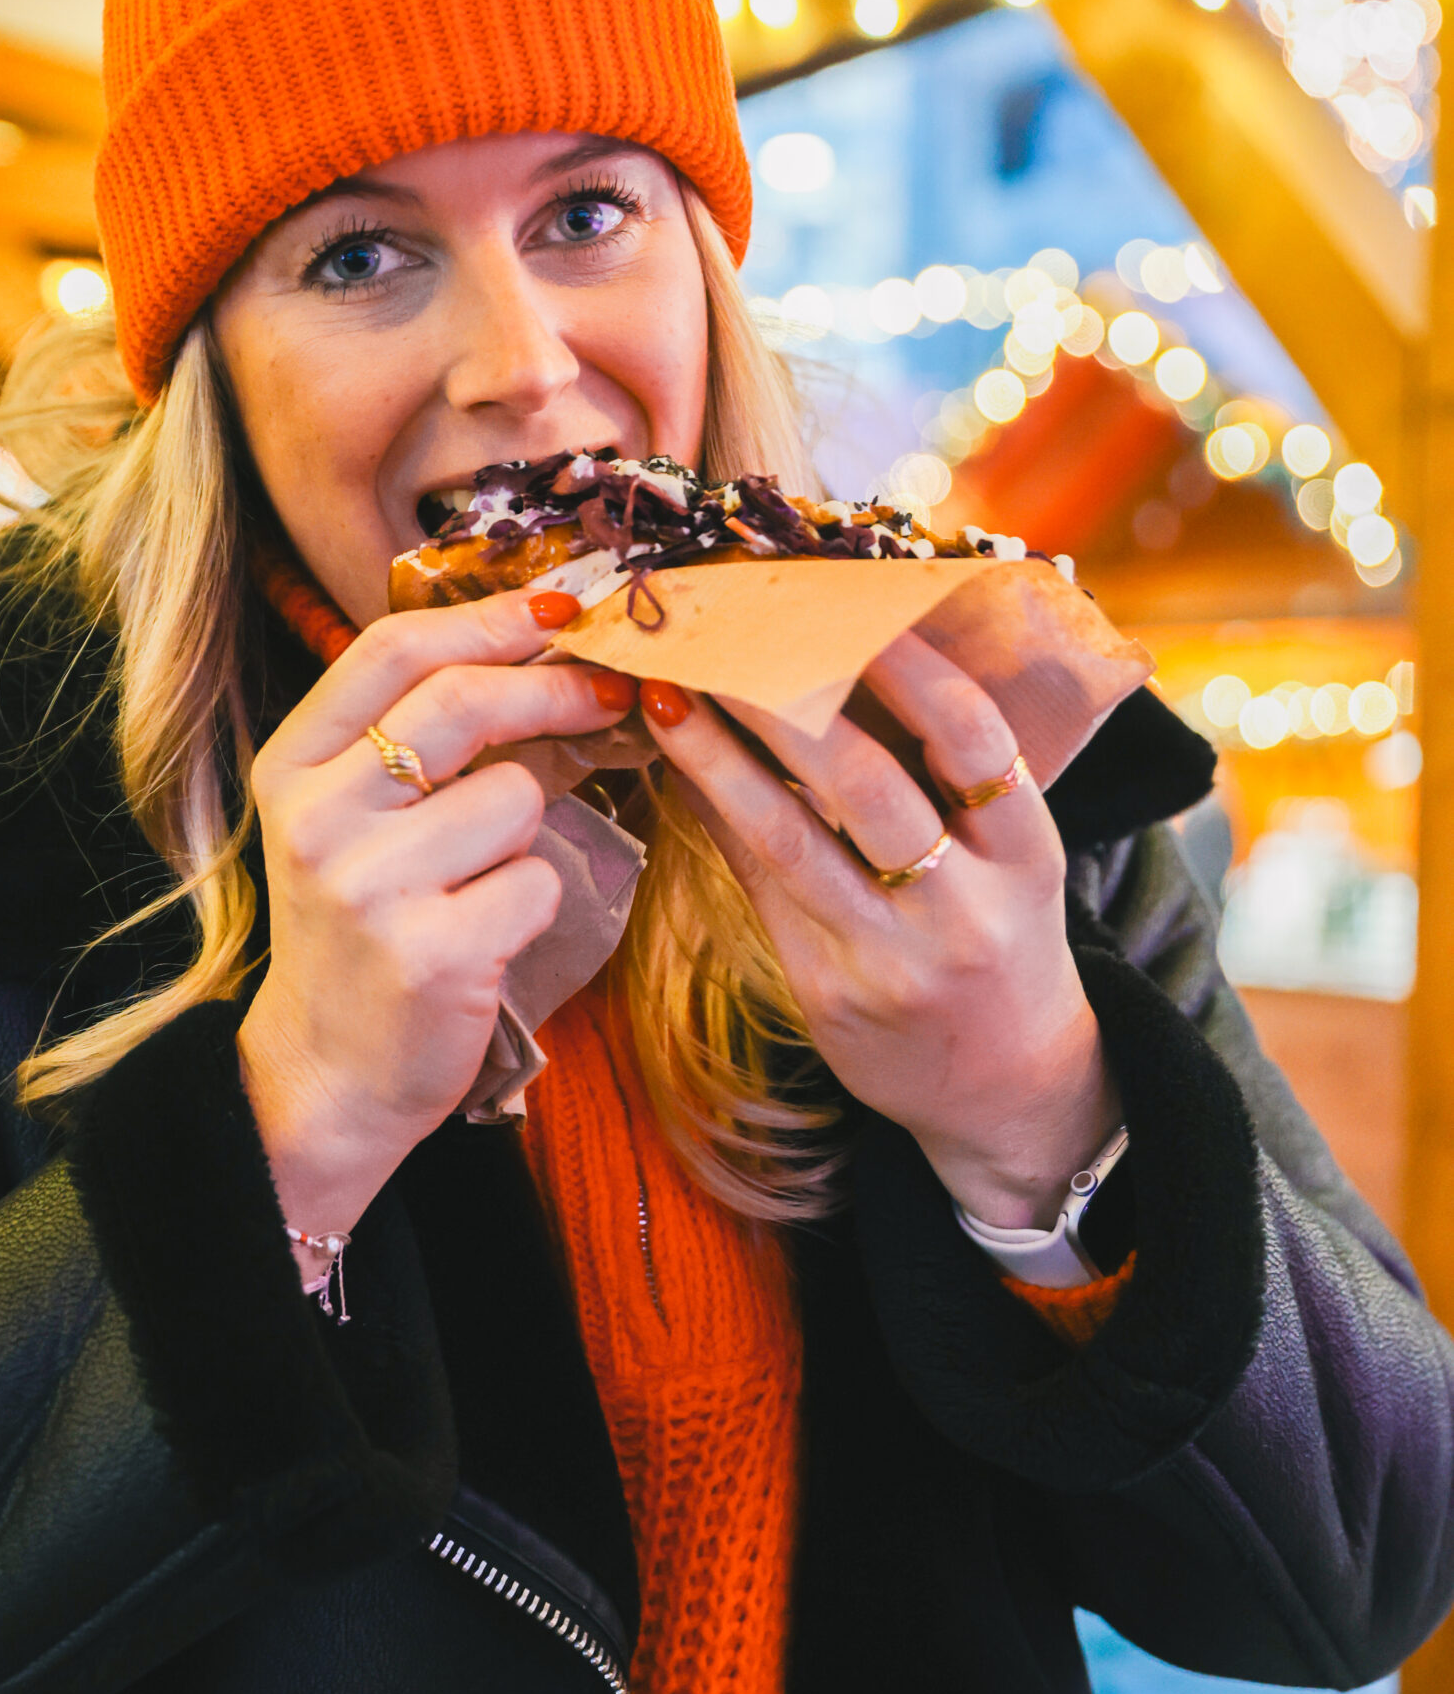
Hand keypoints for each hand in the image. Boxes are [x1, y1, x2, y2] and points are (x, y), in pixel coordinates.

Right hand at [238, 590, 636, 1237]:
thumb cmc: (363, 928)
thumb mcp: (357, 819)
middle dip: (555, 688)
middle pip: (463, 702)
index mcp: (293, 767)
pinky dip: (536, 902)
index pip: (392, 650)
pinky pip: (536, 882)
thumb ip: (424, 737)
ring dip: (529, 831)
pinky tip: (490, 934)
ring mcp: (371, 887)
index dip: (488, 619)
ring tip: (484, 878)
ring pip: (515, 797)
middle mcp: (319, 819)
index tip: (560, 611)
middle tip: (612, 691)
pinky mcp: (432, 953)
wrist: (328, 1071)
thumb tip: (554, 648)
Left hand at [641, 635, 1118, 1228]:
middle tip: (720, 632)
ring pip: (790, 838)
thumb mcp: (1010, 862)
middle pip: (866, 783)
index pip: (973, 741)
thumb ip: (950, 778)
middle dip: (782, 699)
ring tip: (665, 695)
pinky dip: (716, 818)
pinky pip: (759, 886)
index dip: (910, 667)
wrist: (1007, 1089)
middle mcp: (964, 909)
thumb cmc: (999, 939)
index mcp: (1028, 857)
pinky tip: (676, 769)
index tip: (846, 603)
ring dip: (717, 757)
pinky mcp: (827, 992)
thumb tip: (844, 653)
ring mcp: (890, 958)